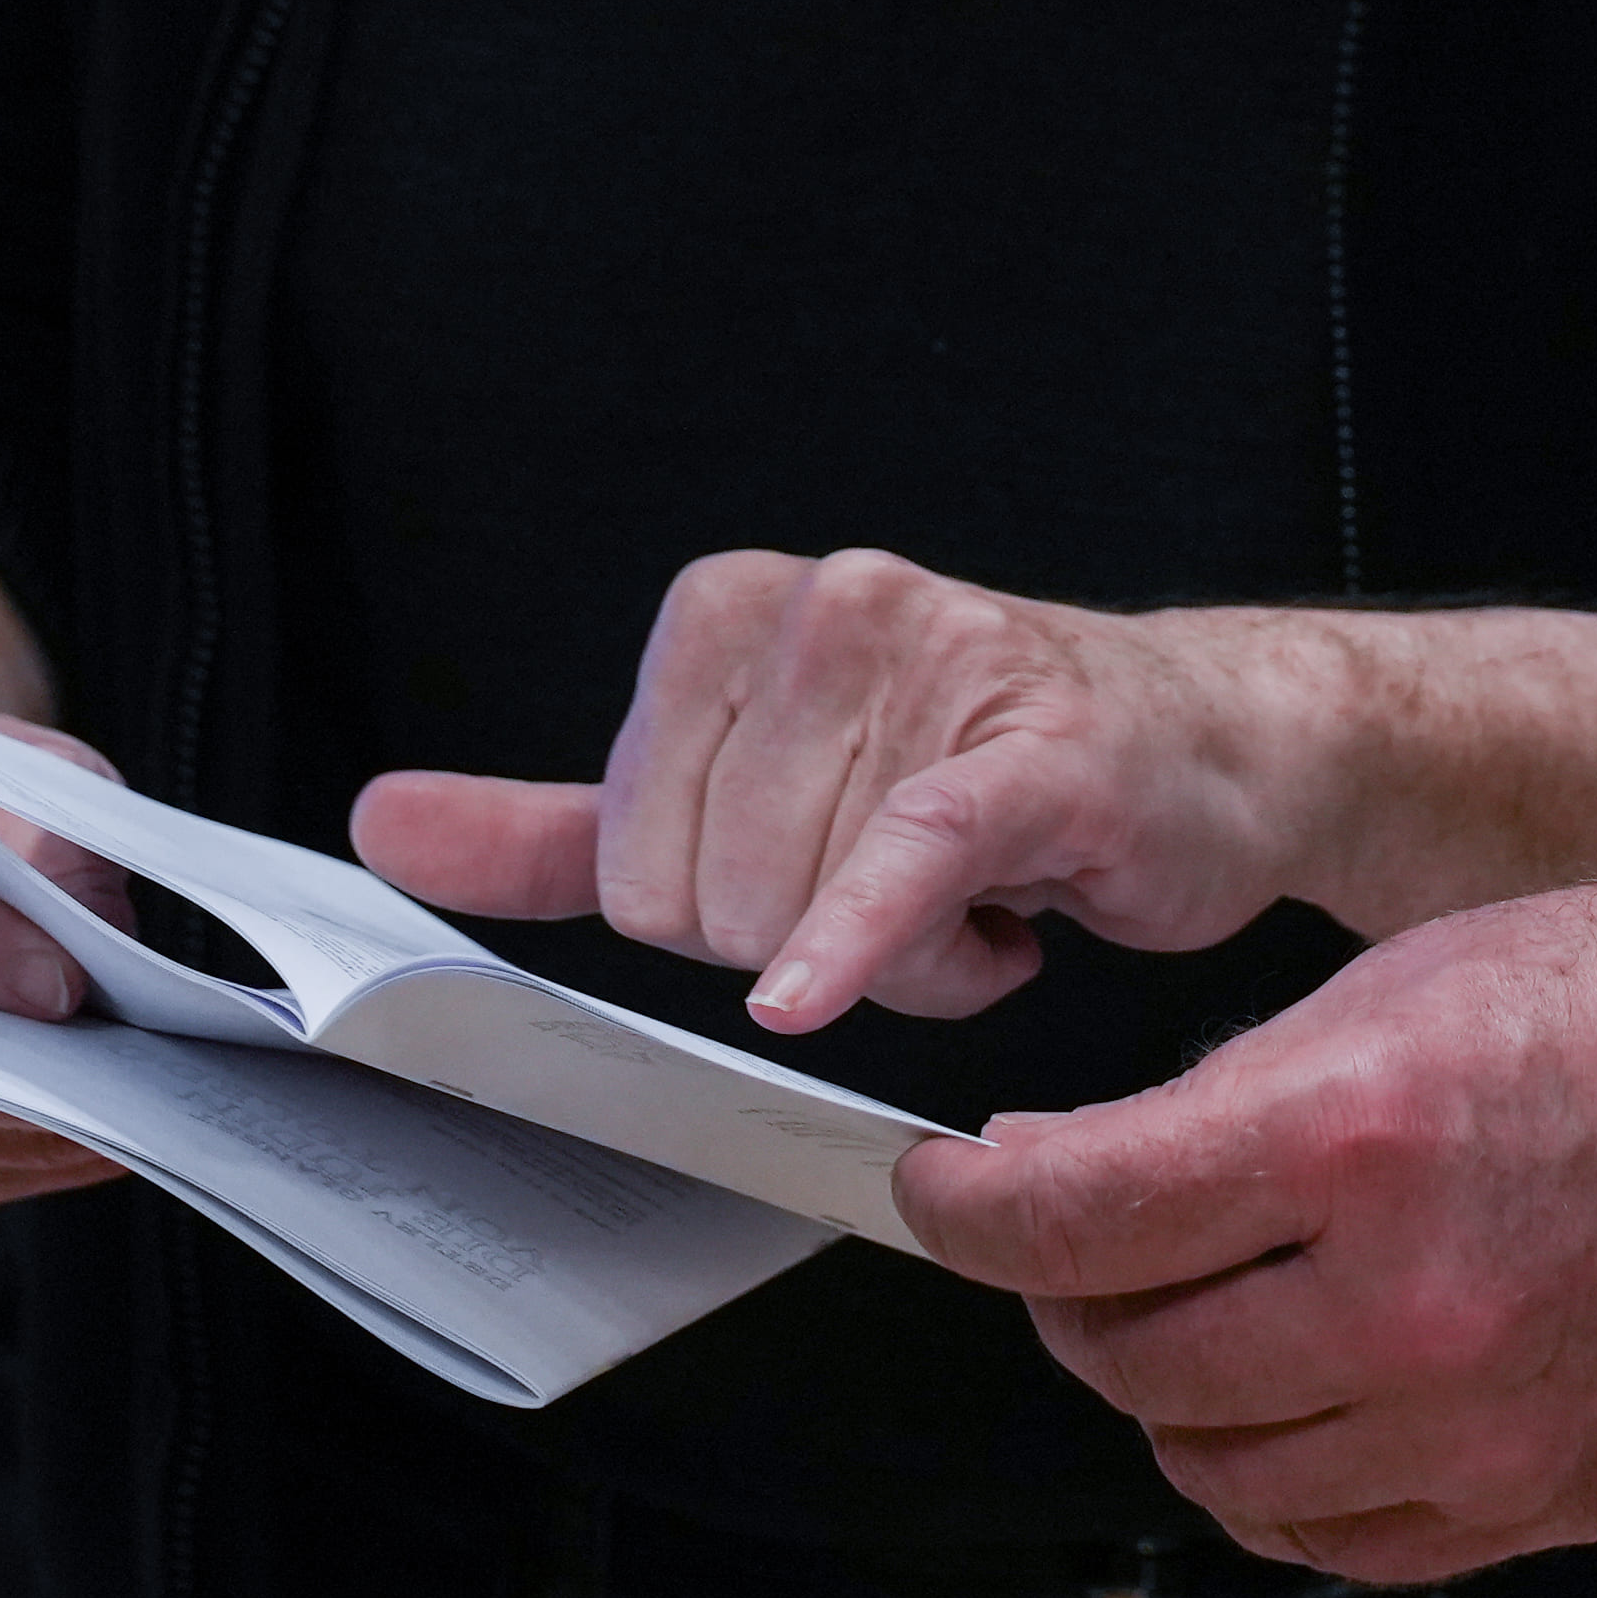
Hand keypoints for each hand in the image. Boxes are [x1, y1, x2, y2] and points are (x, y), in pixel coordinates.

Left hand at [353, 547, 1337, 1031]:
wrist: (1213, 751)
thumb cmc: (985, 775)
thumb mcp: (750, 792)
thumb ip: (563, 826)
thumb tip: (383, 828)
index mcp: (730, 610)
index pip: (625, 865)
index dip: (722, 921)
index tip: (821, 874)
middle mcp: (823, 605)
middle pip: (712, 901)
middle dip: (816, 945)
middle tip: (916, 895)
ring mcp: (934, 660)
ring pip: (813, 915)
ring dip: (910, 963)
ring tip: (987, 891)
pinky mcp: (1034, 748)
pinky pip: (904, 857)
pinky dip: (858, 942)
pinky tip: (821, 992)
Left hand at [897, 877, 1596, 1582]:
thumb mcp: (1400, 982)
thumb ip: (1220, 1093)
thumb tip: (1064, 1170)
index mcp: (1359, 1135)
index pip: (1079, 1215)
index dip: (974, 1210)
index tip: (947, 1194)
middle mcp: (1404, 1299)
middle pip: (1129, 1353)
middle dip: (1068, 1294)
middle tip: (1077, 1242)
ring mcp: (1464, 1420)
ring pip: (1211, 1465)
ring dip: (1167, 1392)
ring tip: (1192, 1312)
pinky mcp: (1519, 1500)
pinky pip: (1325, 1538)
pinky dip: (1275, 1476)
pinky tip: (1289, 1396)